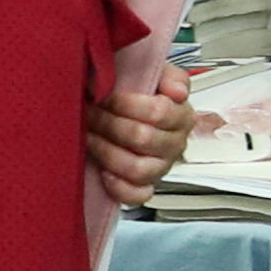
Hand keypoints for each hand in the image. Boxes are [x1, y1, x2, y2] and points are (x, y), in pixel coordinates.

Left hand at [89, 62, 194, 207]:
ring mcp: (161, 167)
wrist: (123, 114)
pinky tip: (103, 172)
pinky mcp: (146, 186)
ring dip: (107, 152)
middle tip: (90, 112)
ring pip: (138, 169)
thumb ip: (170, 76)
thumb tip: (177, 92)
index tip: (105, 95)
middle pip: (143, 138)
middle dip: (109, 124)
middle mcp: (175, 144)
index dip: (126, 104)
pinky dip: (119, 187)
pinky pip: (138, 195)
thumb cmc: (137, 95)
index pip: (158, 112)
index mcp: (181, 116)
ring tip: (89, 137)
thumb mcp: (155, 75)